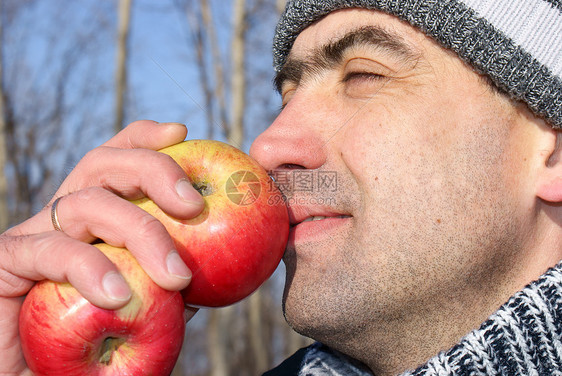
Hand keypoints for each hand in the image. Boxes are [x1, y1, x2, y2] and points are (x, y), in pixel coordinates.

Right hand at [0, 120, 203, 374]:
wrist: (37, 375)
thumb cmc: (89, 348)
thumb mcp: (140, 310)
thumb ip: (163, 286)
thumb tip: (204, 274)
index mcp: (96, 219)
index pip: (116, 161)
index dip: (145, 140)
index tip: (181, 134)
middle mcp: (65, 219)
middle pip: (104, 164)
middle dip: (154, 171)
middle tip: (194, 206)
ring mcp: (35, 237)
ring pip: (85, 201)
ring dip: (139, 230)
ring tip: (176, 276)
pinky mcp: (7, 263)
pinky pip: (50, 251)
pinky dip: (89, 268)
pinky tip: (118, 296)